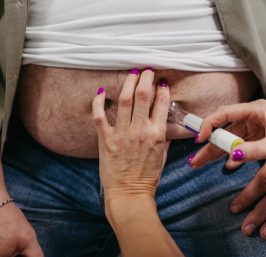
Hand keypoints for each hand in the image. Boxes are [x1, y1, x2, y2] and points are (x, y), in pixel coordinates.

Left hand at [92, 69, 170, 204]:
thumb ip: (165, 137)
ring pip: (124, 100)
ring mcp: (121, 134)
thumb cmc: (147, 177)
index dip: (162, 89)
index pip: (161, 103)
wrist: (129, 195)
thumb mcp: (162, 155)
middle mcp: (140, 131)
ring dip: (128, 83)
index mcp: (157, 134)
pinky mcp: (105, 139)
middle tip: (146, 71)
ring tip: (132, 73)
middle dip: (146, 79)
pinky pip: (99, 116)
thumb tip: (167, 124)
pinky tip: (100, 91)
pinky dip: (98, 102)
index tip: (161, 82)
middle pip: (143, 95)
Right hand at [190, 100, 265, 239]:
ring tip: (199, 163)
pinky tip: (219, 163)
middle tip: (195, 159)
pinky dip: (228, 155)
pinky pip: (238, 146)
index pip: (225, 113)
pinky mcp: (258, 138)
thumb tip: (232, 155)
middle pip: (223, 128)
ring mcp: (255, 127)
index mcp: (257, 109)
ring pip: (229, 139)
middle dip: (209, 144)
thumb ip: (253, 151)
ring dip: (215, 151)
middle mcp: (253, 115)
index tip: (200, 139)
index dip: (209, 124)